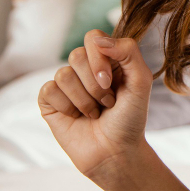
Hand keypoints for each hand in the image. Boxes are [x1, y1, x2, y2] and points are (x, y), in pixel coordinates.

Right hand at [37, 29, 152, 184]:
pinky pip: (48, 90)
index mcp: (109, 59)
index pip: (94, 38)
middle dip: (94, 84)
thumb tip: (99, 39)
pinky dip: (67, 107)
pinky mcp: (50, 101)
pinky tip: (77, 117)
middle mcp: (86, 68)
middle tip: (108, 101)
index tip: (110, 81)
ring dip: (84, 99)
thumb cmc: (131, 117)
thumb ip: (128, 52)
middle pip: (76, 55)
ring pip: (63, 74)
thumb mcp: (141, 82)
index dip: (99, 57)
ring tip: (95, 111)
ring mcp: (67, 84)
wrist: (115, 152)